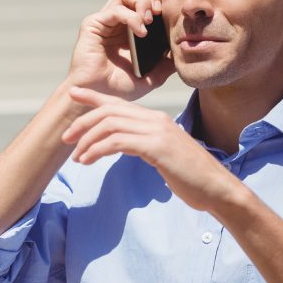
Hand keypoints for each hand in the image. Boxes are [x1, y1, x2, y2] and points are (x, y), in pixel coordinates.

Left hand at [62, 87, 241, 211]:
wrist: (217, 189)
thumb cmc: (189, 176)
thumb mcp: (162, 155)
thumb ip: (144, 144)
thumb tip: (124, 145)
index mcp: (156, 119)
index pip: (119, 102)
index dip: (94, 97)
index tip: (73, 93)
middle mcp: (156, 119)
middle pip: (109, 111)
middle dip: (83, 123)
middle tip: (65, 138)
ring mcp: (157, 131)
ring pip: (110, 125)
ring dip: (87, 141)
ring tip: (77, 157)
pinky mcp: (157, 146)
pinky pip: (117, 142)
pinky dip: (97, 150)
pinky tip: (88, 160)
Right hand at [68, 0, 174, 100]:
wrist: (99, 98)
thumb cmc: (120, 88)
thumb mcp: (153, 75)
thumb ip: (168, 62)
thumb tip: (186, 49)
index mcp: (130, 28)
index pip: (147, 0)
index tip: (175, 6)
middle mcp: (117, 21)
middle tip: (161, 12)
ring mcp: (105, 22)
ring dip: (142, 2)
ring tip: (150, 20)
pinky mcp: (93, 25)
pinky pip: (115, 10)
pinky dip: (131, 17)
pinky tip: (141, 32)